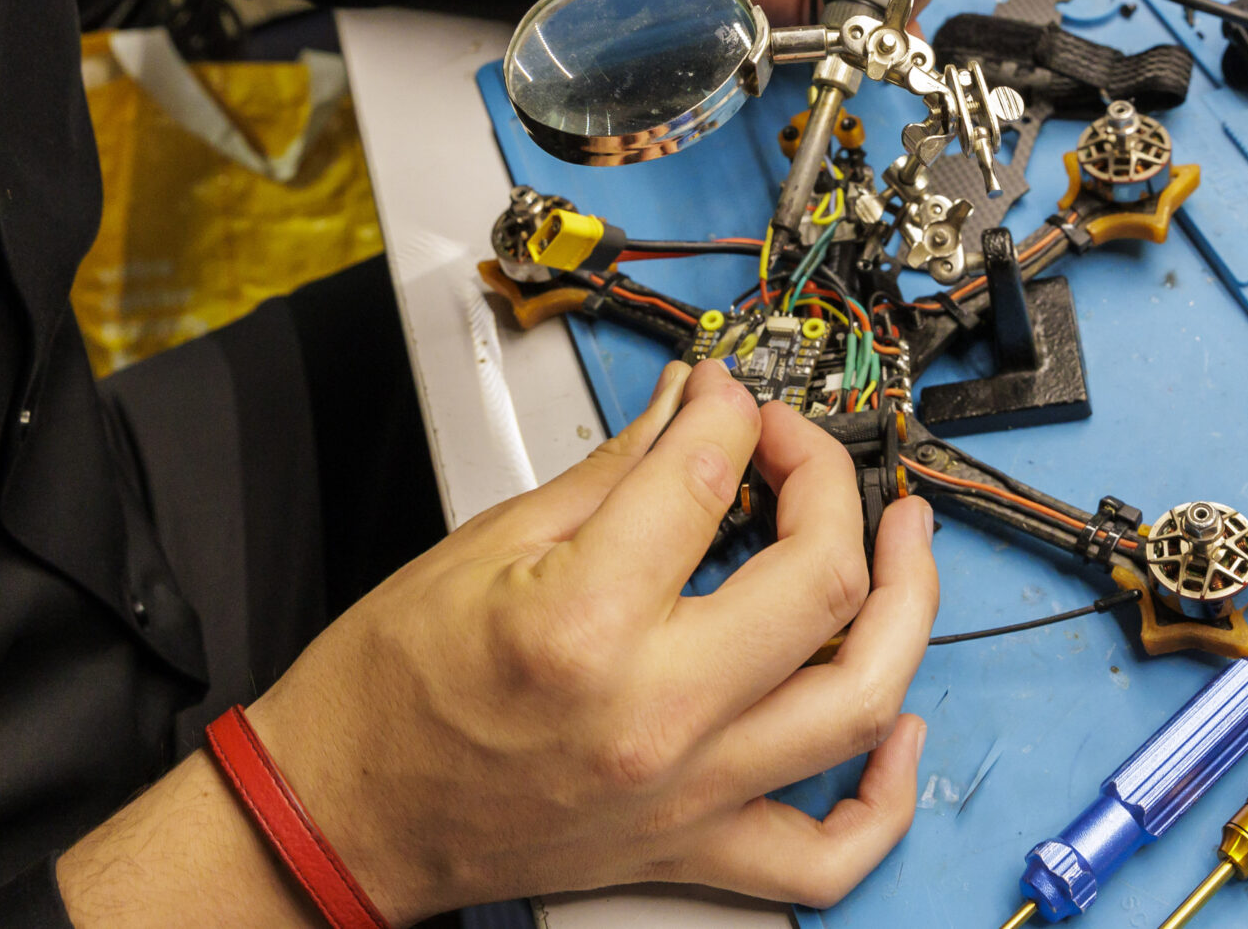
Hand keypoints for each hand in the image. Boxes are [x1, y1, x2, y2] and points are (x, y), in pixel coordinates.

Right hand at [58, 360, 938, 926]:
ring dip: (906, 610)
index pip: (709, 479)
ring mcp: (685, 790)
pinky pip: (829, 850)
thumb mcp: (487, 544)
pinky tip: (898, 724)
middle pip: (820, 582)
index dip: (733, 414)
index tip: (730, 398)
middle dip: (833, 487)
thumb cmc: (388, 693)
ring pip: (859, 702)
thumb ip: (613, 471)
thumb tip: (688, 407)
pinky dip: (886, 792)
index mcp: (585, 623)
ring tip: (907, 547)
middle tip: (807, 454)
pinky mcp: (691, 848)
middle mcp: (652, 714)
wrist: (341, 816)